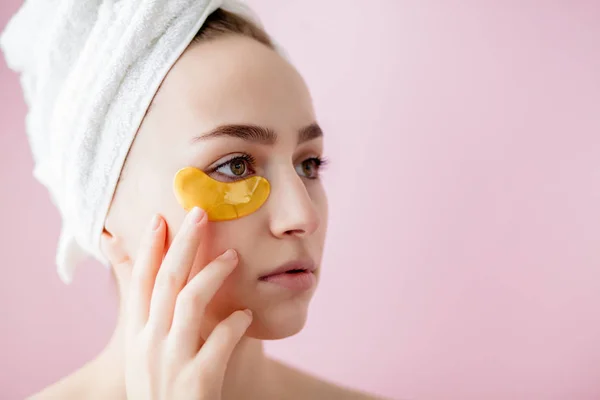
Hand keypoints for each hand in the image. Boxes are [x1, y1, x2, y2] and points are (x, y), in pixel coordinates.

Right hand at [123, 207, 251, 399]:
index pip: (139, 282)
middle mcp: (148, 345)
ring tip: (233, 256)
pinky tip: (245, 314)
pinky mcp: (197, 381)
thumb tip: (146, 285)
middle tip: (200, 213)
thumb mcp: (144, 356)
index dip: (149, 248)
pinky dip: (235, 322)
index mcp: (136, 337)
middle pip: (165, 280)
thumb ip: (148, 318)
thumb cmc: (164, 390)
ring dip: (213, 272)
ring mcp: (171, 363)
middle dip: (182, 242)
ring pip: (190, 301)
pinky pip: (221, 340)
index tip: (160, 218)